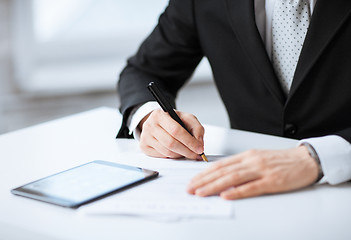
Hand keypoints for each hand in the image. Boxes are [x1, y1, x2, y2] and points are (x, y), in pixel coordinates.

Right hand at [138, 109, 204, 159]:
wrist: (158, 123)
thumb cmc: (173, 121)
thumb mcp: (187, 118)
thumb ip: (197, 128)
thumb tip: (199, 144)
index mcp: (159, 115)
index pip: (176, 130)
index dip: (189, 141)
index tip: (199, 148)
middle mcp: (150, 125)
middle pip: (171, 143)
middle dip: (187, 151)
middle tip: (196, 155)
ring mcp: (145, 137)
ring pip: (167, 152)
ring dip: (180, 155)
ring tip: (187, 152)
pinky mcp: (144, 147)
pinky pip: (161, 156)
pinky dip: (172, 157)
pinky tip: (176, 152)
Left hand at [187, 146, 318, 199]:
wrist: (306, 159)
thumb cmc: (281, 160)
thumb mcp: (257, 159)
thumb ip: (240, 166)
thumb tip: (222, 176)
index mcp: (247, 156)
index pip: (220, 164)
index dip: (204, 173)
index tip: (192, 181)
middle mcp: (251, 161)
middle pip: (222, 171)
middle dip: (203, 181)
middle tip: (190, 188)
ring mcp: (261, 171)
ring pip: (233, 178)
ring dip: (214, 186)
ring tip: (201, 192)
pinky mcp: (272, 181)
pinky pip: (252, 187)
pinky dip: (237, 192)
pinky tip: (226, 195)